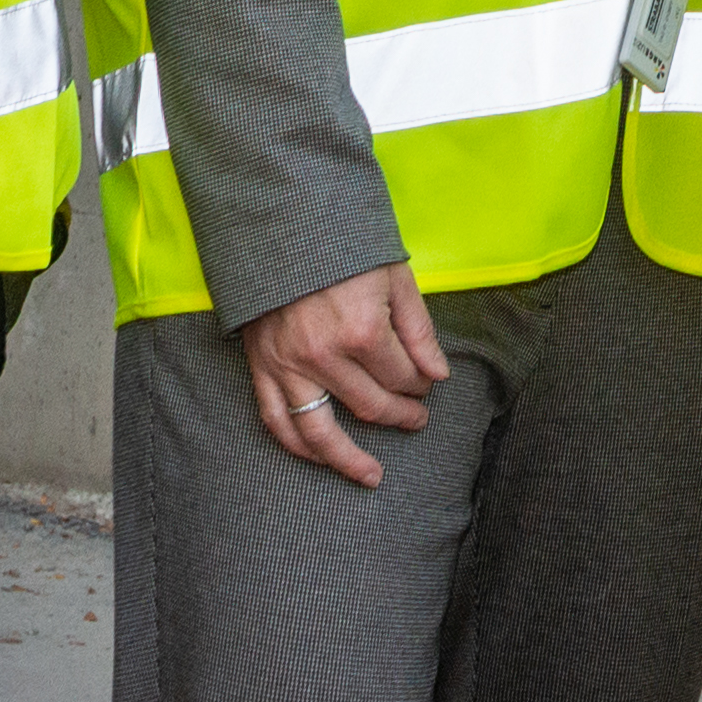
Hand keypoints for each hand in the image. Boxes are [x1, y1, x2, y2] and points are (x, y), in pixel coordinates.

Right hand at [236, 263, 444, 486]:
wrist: (281, 226)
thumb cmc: (344, 247)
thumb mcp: (394, 276)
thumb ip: (418, 329)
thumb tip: (439, 374)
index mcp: (363, 330)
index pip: (403, 377)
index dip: (422, 384)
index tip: (428, 382)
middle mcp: (325, 356)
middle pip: (371, 405)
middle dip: (401, 415)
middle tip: (417, 420)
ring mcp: (290, 366)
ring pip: (321, 431)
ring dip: (349, 459)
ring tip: (372, 475)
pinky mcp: (262, 368)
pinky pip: (278, 420)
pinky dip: (299, 446)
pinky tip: (319, 458)